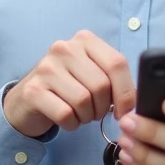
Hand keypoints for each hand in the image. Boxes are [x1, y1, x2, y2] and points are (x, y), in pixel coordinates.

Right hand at [3, 30, 135, 137]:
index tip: (125, 110)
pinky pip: (65, 114)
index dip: (126, 92)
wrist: (27, 100)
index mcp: (84, 40)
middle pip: (101, 85)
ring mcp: (46, 68)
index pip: (117, 63)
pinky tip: (66, 119)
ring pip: (83, 101)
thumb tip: (137, 100)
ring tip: (79, 113)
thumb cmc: (67, 88)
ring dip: (86, 116)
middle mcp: (64, 48)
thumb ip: (114, 78)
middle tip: (94, 112)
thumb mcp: (92, 73)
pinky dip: (71, 124)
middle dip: (103, 108)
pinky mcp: (33, 90)